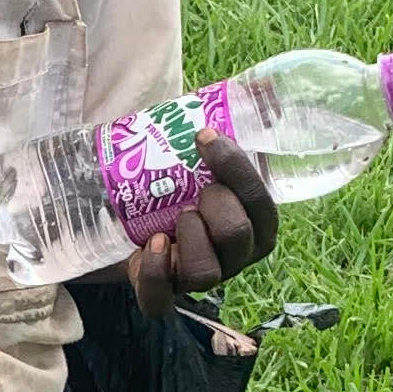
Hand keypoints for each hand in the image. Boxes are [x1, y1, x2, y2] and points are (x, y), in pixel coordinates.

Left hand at [130, 132, 277, 319]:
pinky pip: (163, 301)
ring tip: (175, 217)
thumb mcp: (201, 149)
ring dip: (191, 236)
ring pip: (206, 272)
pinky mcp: (160, 293)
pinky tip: (152, 245)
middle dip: (217, 203)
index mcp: (253, 224)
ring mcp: (197, 278)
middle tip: (194, 188)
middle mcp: (232, 256)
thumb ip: (236, 119)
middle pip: (239, 236)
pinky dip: (156, 274)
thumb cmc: (177, 179)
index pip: (262, 204)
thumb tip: (270, 90)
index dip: (237, 170)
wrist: (122, 213)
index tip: (204, 136)